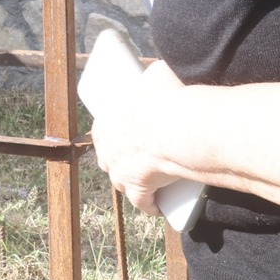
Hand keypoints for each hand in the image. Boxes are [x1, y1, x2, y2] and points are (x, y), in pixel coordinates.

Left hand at [90, 60, 188, 215]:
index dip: (112, 135)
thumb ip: (156, 73)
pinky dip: (150, 205)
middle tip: (139, 159)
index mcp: (106, 119)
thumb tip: (162, 71)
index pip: (102, 130)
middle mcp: (107, 146)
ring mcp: (121, 169)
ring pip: (121, 182)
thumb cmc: (167, 95)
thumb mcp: (158, 74)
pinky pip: (143, 202)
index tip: (125, 137)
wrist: (177, 125)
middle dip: (119, 160)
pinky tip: (157, 208)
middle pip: (108, 158)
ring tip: (147, 183)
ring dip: (131, 183)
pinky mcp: (139, 188)